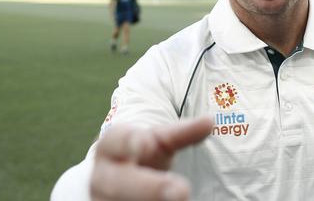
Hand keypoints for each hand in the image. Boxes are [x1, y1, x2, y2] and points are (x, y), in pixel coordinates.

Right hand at [91, 116, 212, 200]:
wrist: (120, 183)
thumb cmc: (144, 156)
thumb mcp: (160, 142)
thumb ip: (182, 133)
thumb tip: (209, 121)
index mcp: (112, 147)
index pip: (116, 141)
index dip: (129, 142)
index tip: (145, 144)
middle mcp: (103, 176)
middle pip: (117, 183)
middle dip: (149, 188)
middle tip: (183, 191)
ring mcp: (103, 199)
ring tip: (182, 200)